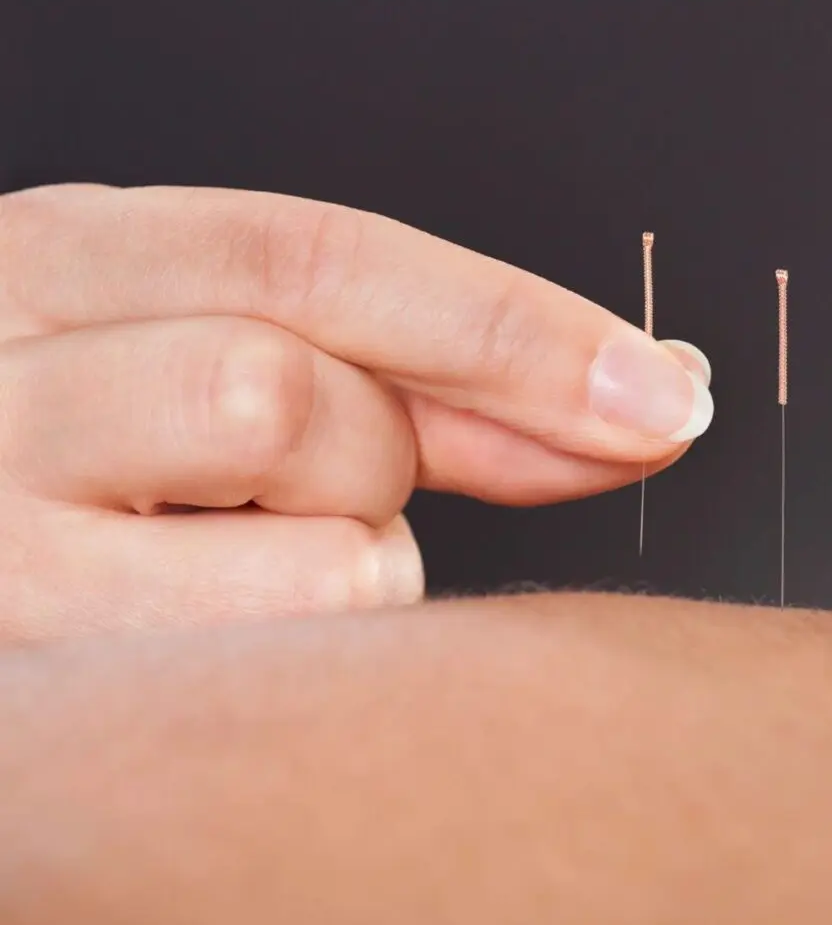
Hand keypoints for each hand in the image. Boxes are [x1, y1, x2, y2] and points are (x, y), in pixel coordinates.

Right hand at [0, 184, 711, 641]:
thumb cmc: (104, 469)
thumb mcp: (223, 367)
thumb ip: (419, 379)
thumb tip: (642, 400)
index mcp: (61, 259)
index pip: (318, 254)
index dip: (520, 329)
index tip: (671, 396)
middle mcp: (0, 378)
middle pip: (300, 390)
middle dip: (380, 454)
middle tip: (336, 485)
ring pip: (307, 543)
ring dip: (343, 563)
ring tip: (232, 561)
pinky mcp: (36, 670)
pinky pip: (278, 668)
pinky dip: (304, 657)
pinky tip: (208, 635)